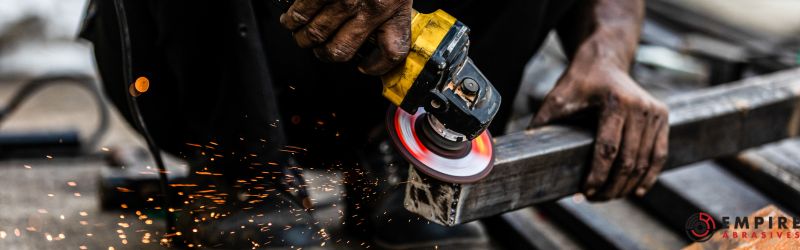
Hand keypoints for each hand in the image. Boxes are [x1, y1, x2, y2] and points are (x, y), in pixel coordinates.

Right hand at [280, 0, 411, 74]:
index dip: (378, 67)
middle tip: (322, 51)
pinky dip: (292, 20)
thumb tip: (381, 36)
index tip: (367, 66)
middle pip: (342, 51)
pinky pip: (301, 13)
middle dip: (327, 55)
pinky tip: (290, 20)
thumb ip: (392, 10)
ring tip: (303, 36)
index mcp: (395, 6)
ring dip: (305, 39)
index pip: (392, 52)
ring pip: (317, 34)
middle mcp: (371, 5)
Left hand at [530, 65, 668, 199]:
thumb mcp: (557, 98)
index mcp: (615, 102)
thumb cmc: (579, 81)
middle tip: (595, 199)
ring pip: (645, 162)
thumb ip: (543, 121)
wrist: (604, 61)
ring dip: (628, 185)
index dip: (598, 175)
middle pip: (629, 160)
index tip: (586, 192)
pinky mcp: (662, 117)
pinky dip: (649, 175)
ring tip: (609, 196)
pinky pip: (659, 154)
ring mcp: (654, 113)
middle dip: (611, 186)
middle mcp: (640, 107)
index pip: (608, 150)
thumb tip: (524, 147)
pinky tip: (635, 189)